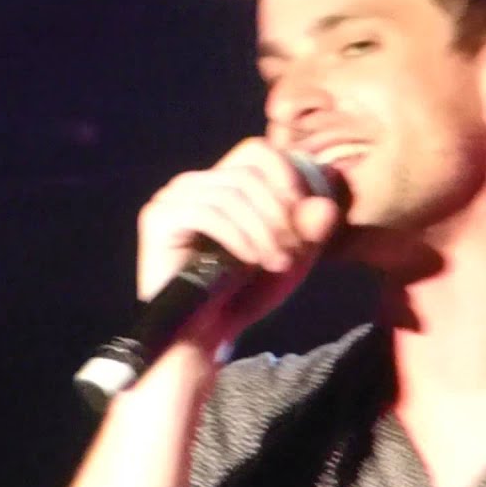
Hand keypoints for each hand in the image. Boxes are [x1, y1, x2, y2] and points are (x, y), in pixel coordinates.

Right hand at [136, 138, 340, 349]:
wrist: (204, 336)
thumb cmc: (245, 296)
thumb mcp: (290, 259)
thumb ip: (310, 232)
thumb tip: (327, 206)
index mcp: (223, 183)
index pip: (256, 150)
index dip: (287, 174)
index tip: (306, 213)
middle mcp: (195, 183)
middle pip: (248, 172)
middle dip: (279, 211)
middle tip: (292, 251)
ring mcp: (172, 197)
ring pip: (231, 193)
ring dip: (263, 230)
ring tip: (277, 262)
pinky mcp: (158, 218)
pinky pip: (207, 212)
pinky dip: (238, 237)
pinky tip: (251, 261)